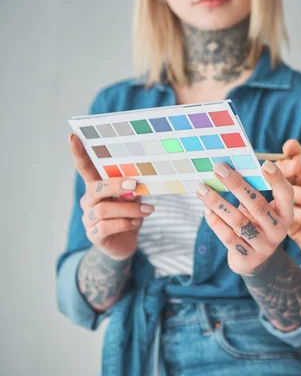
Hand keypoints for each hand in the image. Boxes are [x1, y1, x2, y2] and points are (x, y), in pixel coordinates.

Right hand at [69, 134, 153, 259]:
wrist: (126, 244)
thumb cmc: (129, 216)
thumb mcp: (133, 200)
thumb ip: (131, 191)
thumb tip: (135, 183)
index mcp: (97, 187)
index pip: (85, 169)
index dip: (78, 153)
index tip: (73, 136)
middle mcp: (89, 201)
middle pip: (96, 188)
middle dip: (115, 185)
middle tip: (134, 185)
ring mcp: (89, 218)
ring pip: (105, 209)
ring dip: (129, 209)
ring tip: (147, 210)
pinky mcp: (94, 235)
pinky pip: (106, 227)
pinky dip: (124, 223)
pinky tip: (135, 223)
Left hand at [196, 160, 293, 275]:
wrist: (254, 260)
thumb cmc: (256, 224)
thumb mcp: (262, 210)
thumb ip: (253, 193)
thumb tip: (229, 169)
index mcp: (285, 214)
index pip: (286, 195)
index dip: (277, 180)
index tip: (265, 163)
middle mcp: (278, 230)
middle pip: (257, 205)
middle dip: (237, 184)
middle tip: (219, 168)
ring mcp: (263, 246)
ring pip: (238, 221)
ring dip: (218, 203)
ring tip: (202, 188)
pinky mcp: (247, 258)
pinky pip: (228, 237)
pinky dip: (216, 222)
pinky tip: (206, 210)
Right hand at [278, 140, 300, 272]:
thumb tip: (295, 158)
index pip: (298, 160)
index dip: (292, 152)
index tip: (289, 147)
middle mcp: (299, 189)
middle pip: (284, 174)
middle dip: (288, 169)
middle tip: (295, 168)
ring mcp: (291, 206)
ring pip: (283, 192)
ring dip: (300, 194)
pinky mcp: (287, 223)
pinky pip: (285, 213)